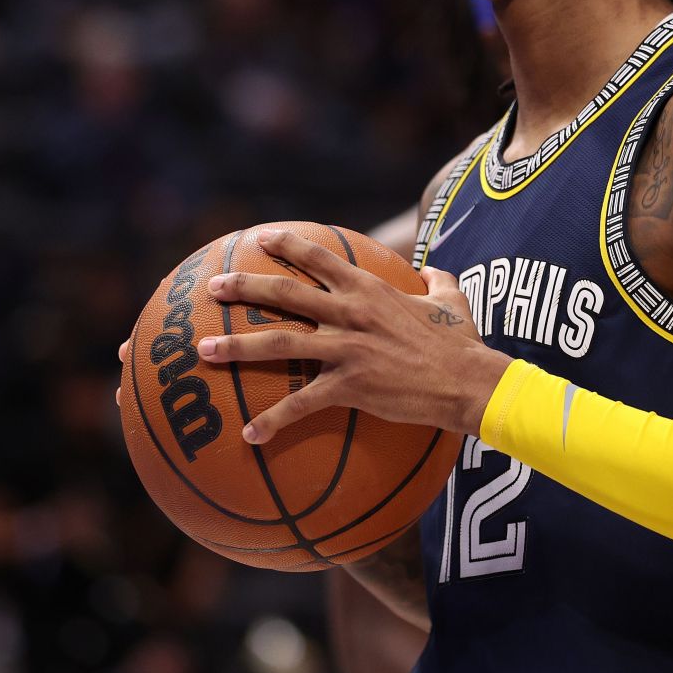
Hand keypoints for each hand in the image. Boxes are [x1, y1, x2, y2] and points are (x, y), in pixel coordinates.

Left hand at [186, 227, 510, 442]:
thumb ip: (437, 280)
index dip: (287, 245)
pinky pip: (301, 404)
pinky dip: (273, 420)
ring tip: (203, 351)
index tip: (260, 237)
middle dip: (244, 286)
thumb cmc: (462, 344)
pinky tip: (249, 435)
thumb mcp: (453, 301)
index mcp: (369, 289)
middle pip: (285, 293)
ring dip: (237, 347)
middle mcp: (350, 313)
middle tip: (212, 287)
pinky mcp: (349, 386)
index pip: (319, 257)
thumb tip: (433, 270)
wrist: (469, 382)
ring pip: (279, 344)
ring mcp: (346, 349)